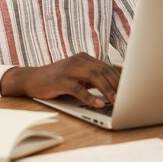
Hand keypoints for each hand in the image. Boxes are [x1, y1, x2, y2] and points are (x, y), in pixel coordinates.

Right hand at [0, 53, 119, 107]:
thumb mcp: (76, 76)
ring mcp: (68, 69)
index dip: (119, 78)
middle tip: (127, 97)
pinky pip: (78, 88)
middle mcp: (77, 60)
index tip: (131, 89)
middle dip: (117, 84)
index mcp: (83, 58)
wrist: (31, 79)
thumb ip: (91, 79)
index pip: (106, 66)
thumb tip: (114, 89)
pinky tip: (98, 103)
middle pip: (102, 70)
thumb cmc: (56, 80)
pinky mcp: (59, 80)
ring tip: (116, 101)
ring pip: (93, 76)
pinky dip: (90, 96)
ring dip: (107, 89)